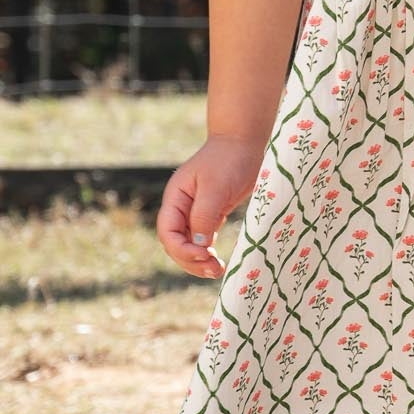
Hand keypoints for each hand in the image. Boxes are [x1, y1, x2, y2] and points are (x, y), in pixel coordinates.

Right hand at [156, 135, 265, 279]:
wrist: (244, 142)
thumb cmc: (229, 160)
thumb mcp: (216, 187)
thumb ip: (204, 215)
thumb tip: (198, 244)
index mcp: (175, 198)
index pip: (168, 231)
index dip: (181, 248)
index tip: (204, 254)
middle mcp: (181, 207)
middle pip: (176, 242)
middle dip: (190, 260)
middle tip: (214, 270)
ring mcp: (194, 211)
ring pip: (189, 244)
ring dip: (199, 261)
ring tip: (217, 271)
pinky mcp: (211, 214)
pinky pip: (203, 240)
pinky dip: (207, 252)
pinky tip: (217, 262)